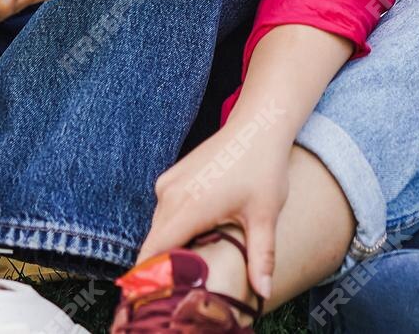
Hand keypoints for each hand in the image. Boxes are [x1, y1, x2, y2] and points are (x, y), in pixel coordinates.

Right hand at [141, 116, 294, 301]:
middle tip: (192, 277)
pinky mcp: (171, 177)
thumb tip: (263, 292)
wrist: (258, 126)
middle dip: (168, 263)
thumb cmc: (263, 169)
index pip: (153, 252)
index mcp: (188, 207)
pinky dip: (176, 224)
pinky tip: (202, 227)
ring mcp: (168, 183)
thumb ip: (260, 257)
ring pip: (159, 228)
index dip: (154, 275)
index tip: (166, 290)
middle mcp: (170, 195)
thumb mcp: (265, 216)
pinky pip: (164, 211)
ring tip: (200, 251)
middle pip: (155, 244)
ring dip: (173, 242)